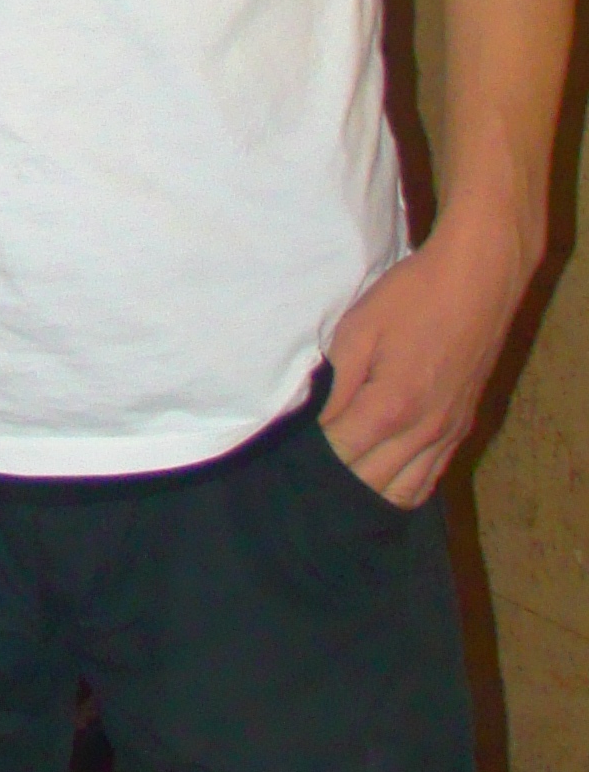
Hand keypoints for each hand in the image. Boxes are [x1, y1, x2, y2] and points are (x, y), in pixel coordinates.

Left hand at [322, 205, 536, 506]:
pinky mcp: (463, 428)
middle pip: (369, 483)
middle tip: (309, 465)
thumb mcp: (358, 330)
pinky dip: (402, 486)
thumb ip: (335, 385)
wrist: (479, 278)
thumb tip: (314, 424)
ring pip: (403, 492)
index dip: (312, 453)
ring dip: (369, 490)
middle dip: (336, 477)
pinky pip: (431, 478)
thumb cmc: (413, 296)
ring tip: (341, 477)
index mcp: (391, 407)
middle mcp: (424, 432)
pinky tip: (381, 477)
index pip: (340, 454)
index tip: (293, 447)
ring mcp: (448, 434)